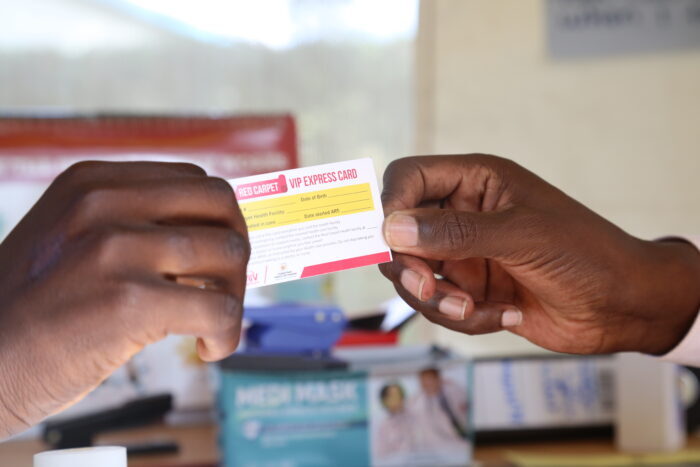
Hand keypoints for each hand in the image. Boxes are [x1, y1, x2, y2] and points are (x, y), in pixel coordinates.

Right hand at [0, 162, 248, 437]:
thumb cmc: (32, 310)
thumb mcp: (71, 239)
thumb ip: (133, 227)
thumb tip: (216, 239)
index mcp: (94, 182)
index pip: (195, 181)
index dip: (219, 221)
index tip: (217, 258)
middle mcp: (104, 203)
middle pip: (222, 206)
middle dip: (237, 249)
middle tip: (225, 288)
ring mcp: (115, 247)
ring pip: (230, 254)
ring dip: (236, 295)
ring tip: (213, 325)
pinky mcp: (128, 300)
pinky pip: (219, 308)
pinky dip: (227, 333)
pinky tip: (208, 348)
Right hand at [380, 155, 699, 355]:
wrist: (623, 307)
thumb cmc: (584, 253)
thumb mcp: (520, 236)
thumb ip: (454, 232)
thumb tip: (392, 228)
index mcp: (475, 181)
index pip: (409, 179)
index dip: (390, 204)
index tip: (388, 240)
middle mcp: (462, 214)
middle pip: (399, 233)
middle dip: (408, 266)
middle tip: (427, 287)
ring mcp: (464, 254)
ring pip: (413, 274)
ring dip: (436, 299)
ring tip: (471, 310)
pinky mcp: (470, 289)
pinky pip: (438, 304)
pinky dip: (461, 317)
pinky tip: (503, 315)